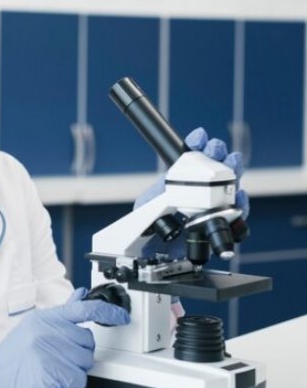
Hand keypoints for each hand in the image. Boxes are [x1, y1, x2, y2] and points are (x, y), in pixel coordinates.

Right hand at [0, 288, 129, 387]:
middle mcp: (47, 331)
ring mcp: (49, 351)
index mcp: (45, 318)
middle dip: (79, 352)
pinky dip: (71, 382)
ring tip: (53, 368)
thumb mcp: (34, 328)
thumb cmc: (14, 357)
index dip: (106, 311)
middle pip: (87, 342)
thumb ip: (62, 313)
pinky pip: (80, 378)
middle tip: (58, 357)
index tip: (121, 315)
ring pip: (86, 361)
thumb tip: (81, 294)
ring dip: (75, 369)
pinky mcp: (52, 372)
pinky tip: (54, 378)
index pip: (83, 309)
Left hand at [135, 127, 249, 261]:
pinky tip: (238, 195)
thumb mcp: (146, 208)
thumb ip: (154, 198)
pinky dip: (241, 201)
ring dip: (232, 169)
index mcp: (182, 178)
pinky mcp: (224, 220)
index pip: (192, 155)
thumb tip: (164, 187)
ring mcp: (214, 201)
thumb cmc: (151, 227)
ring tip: (231, 162)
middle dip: (216, 152)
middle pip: (215, 164)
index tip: (199, 137)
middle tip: (214, 149)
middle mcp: (201, 187)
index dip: (197, 144)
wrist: (158, 251)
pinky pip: (238, 209)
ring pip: (230, 181)